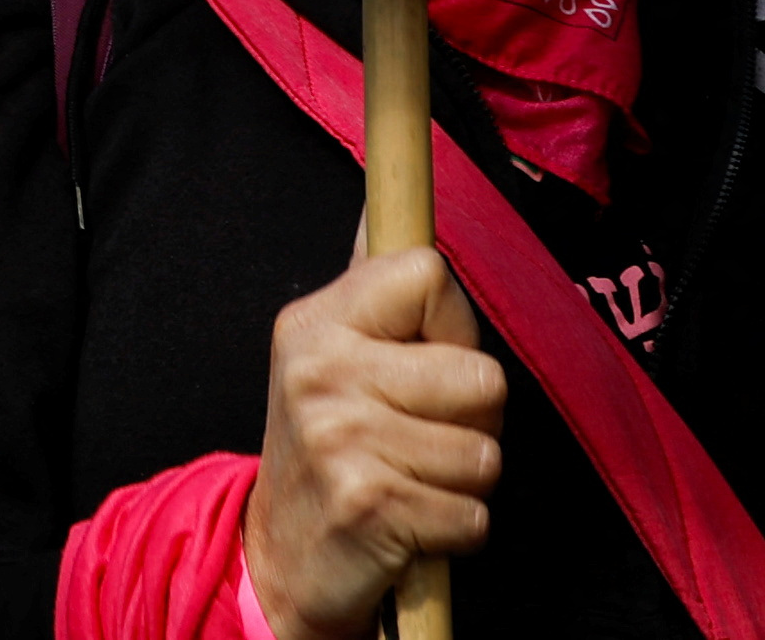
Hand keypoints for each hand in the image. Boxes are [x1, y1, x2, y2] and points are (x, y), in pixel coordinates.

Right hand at [239, 246, 502, 639]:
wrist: (279, 559)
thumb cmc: (327, 451)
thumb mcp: (327, 358)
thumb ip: (370, 290)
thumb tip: (380, 205)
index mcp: (316, 323)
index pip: (429, 274)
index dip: (452, 327)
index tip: (422, 362)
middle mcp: (322, 371)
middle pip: (482, 376)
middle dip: (474, 420)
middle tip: (421, 436)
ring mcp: (342, 438)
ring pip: (486, 454)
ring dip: (463, 483)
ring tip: (413, 480)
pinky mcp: (370, 505)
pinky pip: (473, 515)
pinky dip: (455, 531)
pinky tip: (411, 524)